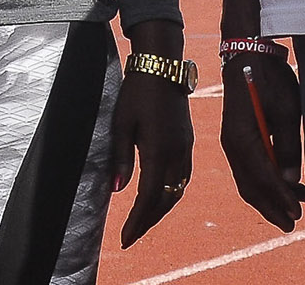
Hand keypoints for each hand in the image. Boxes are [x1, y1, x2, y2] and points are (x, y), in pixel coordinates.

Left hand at [109, 62, 193, 247]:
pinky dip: (171, 194)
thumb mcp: (122, 124)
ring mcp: (185, 149)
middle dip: (148, 221)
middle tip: (131, 236)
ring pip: (177, 191)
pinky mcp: (187, 143)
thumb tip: (117, 190)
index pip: (148, 197)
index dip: (137, 221)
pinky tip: (160, 198)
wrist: (163, 67)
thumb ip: (121, 158)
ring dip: (160, 210)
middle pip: (165, 200)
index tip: (125, 238)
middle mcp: (177, 154)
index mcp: (159, 151)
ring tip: (143, 222)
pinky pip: (182, 178)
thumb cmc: (138, 92)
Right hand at [218, 52, 304, 230]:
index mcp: (242, 139)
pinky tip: (285, 184)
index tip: (297, 213)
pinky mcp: (238, 138)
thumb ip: (288, 146)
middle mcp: (232, 145)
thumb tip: (291, 179)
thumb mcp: (286, 111)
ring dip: (269, 196)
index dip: (280, 198)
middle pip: (250, 186)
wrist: (248, 54)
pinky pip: (249, 168)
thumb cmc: (270, 79)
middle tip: (292, 224)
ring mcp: (232, 142)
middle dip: (271, 207)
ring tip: (296, 206)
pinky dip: (265, 181)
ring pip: (248, 180)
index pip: (262, 177)